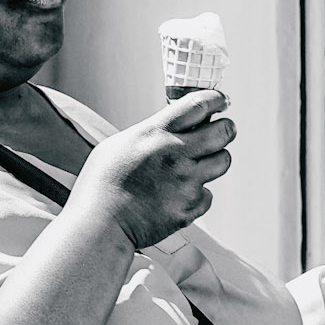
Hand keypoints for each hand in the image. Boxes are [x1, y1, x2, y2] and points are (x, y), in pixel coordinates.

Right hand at [83, 91, 234, 248]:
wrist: (99, 225)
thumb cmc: (101, 186)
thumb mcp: (118, 144)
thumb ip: (149, 133)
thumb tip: (168, 127)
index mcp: (156, 132)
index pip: (200, 104)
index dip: (217, 99)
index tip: (221, 101)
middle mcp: (176, 153)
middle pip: (224, 131)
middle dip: (225, 128)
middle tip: (220, 132)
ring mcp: (186, 182)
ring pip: (223, 161)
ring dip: (215, 160)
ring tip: (197, 166)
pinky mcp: (189, 207)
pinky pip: (207, 195)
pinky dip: (197, 196)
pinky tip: (177, 196)